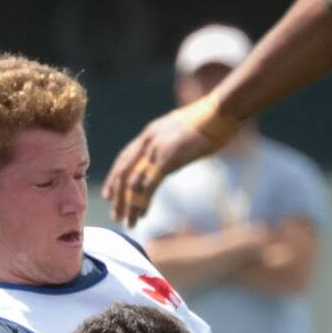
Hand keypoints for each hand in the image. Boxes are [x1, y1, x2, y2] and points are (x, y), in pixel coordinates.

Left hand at [103, 99, 239, 225]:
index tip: (109, 195)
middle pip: (123, 173)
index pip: (124, 159)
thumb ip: (168, 148)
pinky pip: (149, 185)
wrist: (222, 111)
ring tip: (127, 222)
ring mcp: (156, 150)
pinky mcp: (167, 159)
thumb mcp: (181, 132)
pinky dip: (143, 202)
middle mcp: (147, 141)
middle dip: (117, 196)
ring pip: (133, 183)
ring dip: (129, 205)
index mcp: (149, 134)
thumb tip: (166, 166)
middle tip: (114, 215)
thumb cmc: (210, 121)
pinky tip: (142, 215)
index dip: (114, 179)